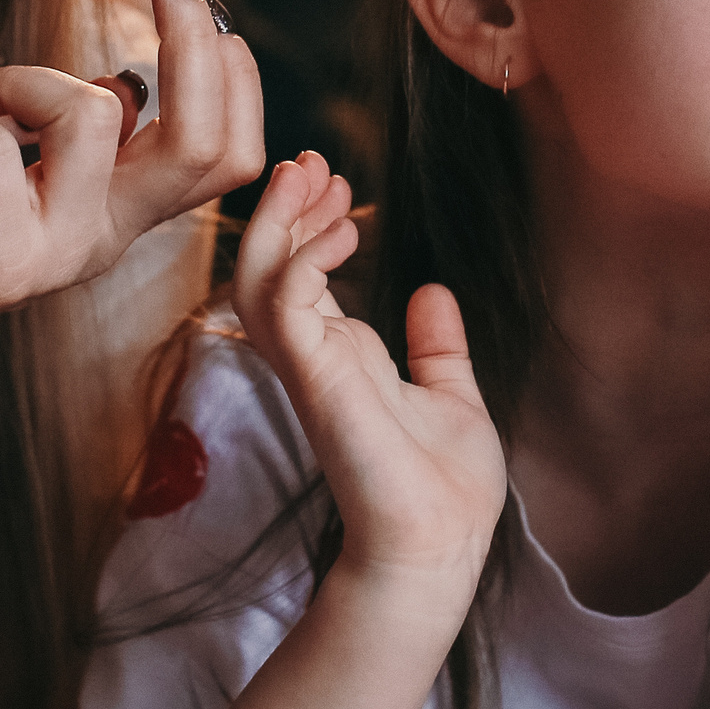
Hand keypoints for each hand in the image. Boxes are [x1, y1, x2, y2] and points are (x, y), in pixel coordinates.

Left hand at [0, 0, 264, 367]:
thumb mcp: (19, 165)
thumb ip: (78, 131)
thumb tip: (128, 83)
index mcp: (122, 211)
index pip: (231, 153)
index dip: (235, 72)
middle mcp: (107, 236)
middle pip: (208, 145)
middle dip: (196, 42)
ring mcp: (58, 254)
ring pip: (95, 116)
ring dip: (24, 77)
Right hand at [231, 152, 506, 584]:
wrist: (440, 546)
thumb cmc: (443, 491)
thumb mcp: (451, 397)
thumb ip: (436, 347)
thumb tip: (431, 292)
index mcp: (340, 359)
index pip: (299, 276)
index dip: (307, 225)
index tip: (337, 181)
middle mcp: (314, 359)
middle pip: (266, 267)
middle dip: (284, 208)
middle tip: (314, 161)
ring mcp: (309, 368)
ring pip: (257, 278)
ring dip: (280, 221)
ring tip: (314, 175)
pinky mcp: (316, 379)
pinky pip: (286, 304)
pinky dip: (306, 257)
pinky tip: (343, 229)